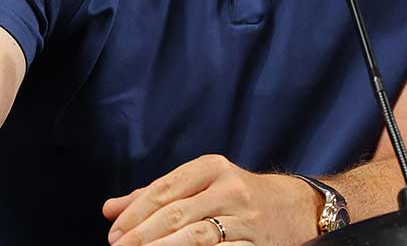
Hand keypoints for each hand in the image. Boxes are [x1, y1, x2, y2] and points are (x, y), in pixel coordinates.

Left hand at [103, 156, 313, 245]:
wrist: (296, 208)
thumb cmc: (237, 195)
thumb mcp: (202, 183)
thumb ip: (156, 195)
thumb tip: (111, 209)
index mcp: (213, 168)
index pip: (165, 189)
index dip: (135, 214)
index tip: (114, 234)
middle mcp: (231, 189)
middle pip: (176, 214)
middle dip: (142, 236)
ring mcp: (245, 218)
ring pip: (196, 237)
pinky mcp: (255, 244)